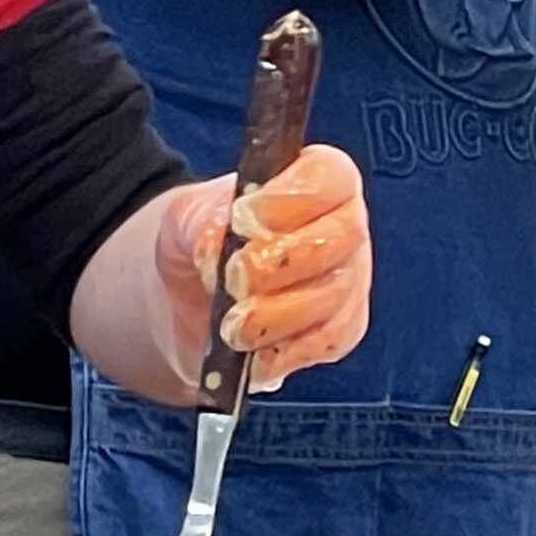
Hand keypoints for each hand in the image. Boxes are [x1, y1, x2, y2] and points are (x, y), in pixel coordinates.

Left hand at [151, 144, 369, 394]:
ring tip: (233, 325)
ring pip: (333, 295)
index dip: (293, 197)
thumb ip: (205, 219)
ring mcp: (347, 280)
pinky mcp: (339, 330)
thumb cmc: (202, 238)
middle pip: (341, 237)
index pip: (330, 177)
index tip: (243, 218)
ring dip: (278, 315)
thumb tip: (220, 240)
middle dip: (282, 261)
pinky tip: (253, 358)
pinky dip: (285, 352)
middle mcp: (342, 227)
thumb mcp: (189, 214)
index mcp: (316, 180)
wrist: (187, 294)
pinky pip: (327, 343)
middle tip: (234, 277)